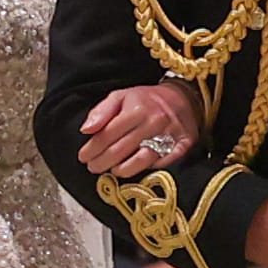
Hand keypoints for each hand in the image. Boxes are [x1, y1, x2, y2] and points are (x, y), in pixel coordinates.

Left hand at [76, 83, 200, 179]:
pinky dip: (148, 168)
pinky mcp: (183, 145)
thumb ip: (101, 112)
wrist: (182, 98)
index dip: (92, 148)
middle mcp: (154, 122)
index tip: (83, 157)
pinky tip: (137, 168)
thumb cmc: (147, 99)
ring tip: (113, 170)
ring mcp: (170, 135)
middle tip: (93, 167)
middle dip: (102, 162)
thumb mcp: (121, 96)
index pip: (108, 134)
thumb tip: (85, 130)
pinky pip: (163, 162)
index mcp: (137, 109)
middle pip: (121, 149)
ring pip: (142, 160)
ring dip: (123, 170)